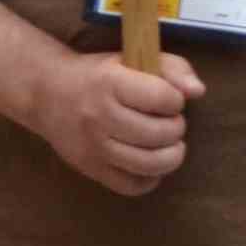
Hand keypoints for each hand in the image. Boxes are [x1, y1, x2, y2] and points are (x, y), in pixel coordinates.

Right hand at [24, 50, 205, 196]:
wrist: (47, 93)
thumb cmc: (100, 75)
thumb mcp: (134, 59)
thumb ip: (173, 68)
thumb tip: (198, 91)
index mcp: (110, 83)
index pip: (162, 99)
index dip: (175, 101)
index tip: (168, 100)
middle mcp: (98, 116)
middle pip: (159, 134)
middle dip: (176, 128)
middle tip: (169, 123)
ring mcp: (93, 146)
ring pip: (148, 164)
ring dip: (170, 155)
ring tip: (168, 144)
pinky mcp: (90, 169)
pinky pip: (131, 186)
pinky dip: (150, 178)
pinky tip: (150, 162)